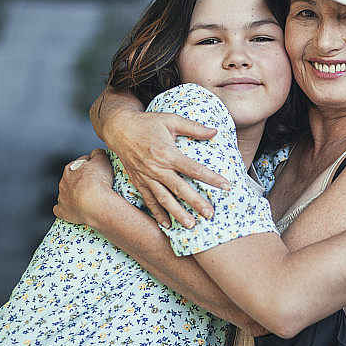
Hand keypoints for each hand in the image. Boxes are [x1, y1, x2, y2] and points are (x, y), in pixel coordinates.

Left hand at [53, 149, 115, 225]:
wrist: (94, 203)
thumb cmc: (97, 182)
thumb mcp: (102, 159)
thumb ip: (98, 153)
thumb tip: (96, 152)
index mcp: (71, 168)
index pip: (80, 164)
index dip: (90, 167)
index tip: (97, 171)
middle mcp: (64, 181)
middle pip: (72, 179)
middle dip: (82, 181)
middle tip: (95, 185)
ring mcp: (62, 196)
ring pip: (67, 193)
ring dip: (75, 194)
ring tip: (89, 198)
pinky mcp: (63, 210)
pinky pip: (61, 209)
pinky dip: (67, 209)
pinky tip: (74, 210)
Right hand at [102, 108, 230, 228]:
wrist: (119, 128)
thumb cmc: (147, 123)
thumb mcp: (171, 119)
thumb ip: (193, 127)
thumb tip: (215, 131)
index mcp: (168, 153)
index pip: (194, 168)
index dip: (211, 178)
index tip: (226, 186)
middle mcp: (157, 168)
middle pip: (180, 188)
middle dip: (195, 202)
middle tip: (209, 214)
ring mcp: (147, 177)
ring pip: (164, 199)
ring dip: (178, 213)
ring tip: (191, 225)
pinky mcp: (139, 182)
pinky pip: (149, 201)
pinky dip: (157, 214)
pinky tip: (167, 225)